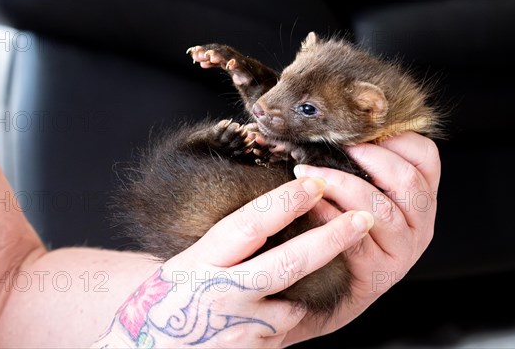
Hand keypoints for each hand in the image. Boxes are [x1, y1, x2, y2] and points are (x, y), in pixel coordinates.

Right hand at [92, 178, 374, 347]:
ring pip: (297, 300)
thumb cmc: (174, 294)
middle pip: (286, 263)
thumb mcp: (191, 259)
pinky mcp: (253, 347)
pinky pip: (290, 325)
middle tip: (364, 217)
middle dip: (330, 239)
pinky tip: (286, 303)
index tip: (312, 183)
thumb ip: (230, 240)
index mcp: (202, 260)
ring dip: (314, 282)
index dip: (282, 204)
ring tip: (322, 261)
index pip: (247, 227)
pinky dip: (296, 310)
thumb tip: (275, 208)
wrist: (150, 345)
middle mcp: (222, 291)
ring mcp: (239, 324)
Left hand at [284, 132, 439, 343]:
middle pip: (407, 181)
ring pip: (380, 209)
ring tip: (308, 173)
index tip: (362, 131)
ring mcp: (404, 250)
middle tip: (334, 148)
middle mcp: (422, 223)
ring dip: (340, 185)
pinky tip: (310, 205)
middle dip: (367, 158)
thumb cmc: (346, 224)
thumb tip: (334, 125)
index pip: (426, 157)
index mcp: (423, 196)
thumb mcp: (366, 190)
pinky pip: (355, 238)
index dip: (397, 138)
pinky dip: (329, 217)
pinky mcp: (379, 272)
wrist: (336, 286)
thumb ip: (363, 163)